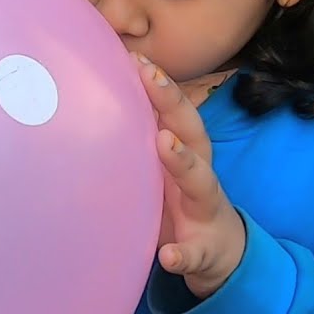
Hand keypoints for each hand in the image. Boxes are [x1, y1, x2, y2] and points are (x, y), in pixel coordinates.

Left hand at [132, 52, 246, 299]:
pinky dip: (183, 254)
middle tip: (150, 77)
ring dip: (184, 162)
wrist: (220, 254)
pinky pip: (193, 253)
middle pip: (192, 132)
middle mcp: (199, 175)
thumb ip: (140, 140)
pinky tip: (169, 255)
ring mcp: (204, 211)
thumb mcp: (163, 169)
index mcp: (187, 154)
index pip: (174, 112)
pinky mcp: (204, 251)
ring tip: (165, 144)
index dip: (158, 85)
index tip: (135, 58)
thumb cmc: (181, 202)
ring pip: (201, 183)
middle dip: (173, 104)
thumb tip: (93, 105)